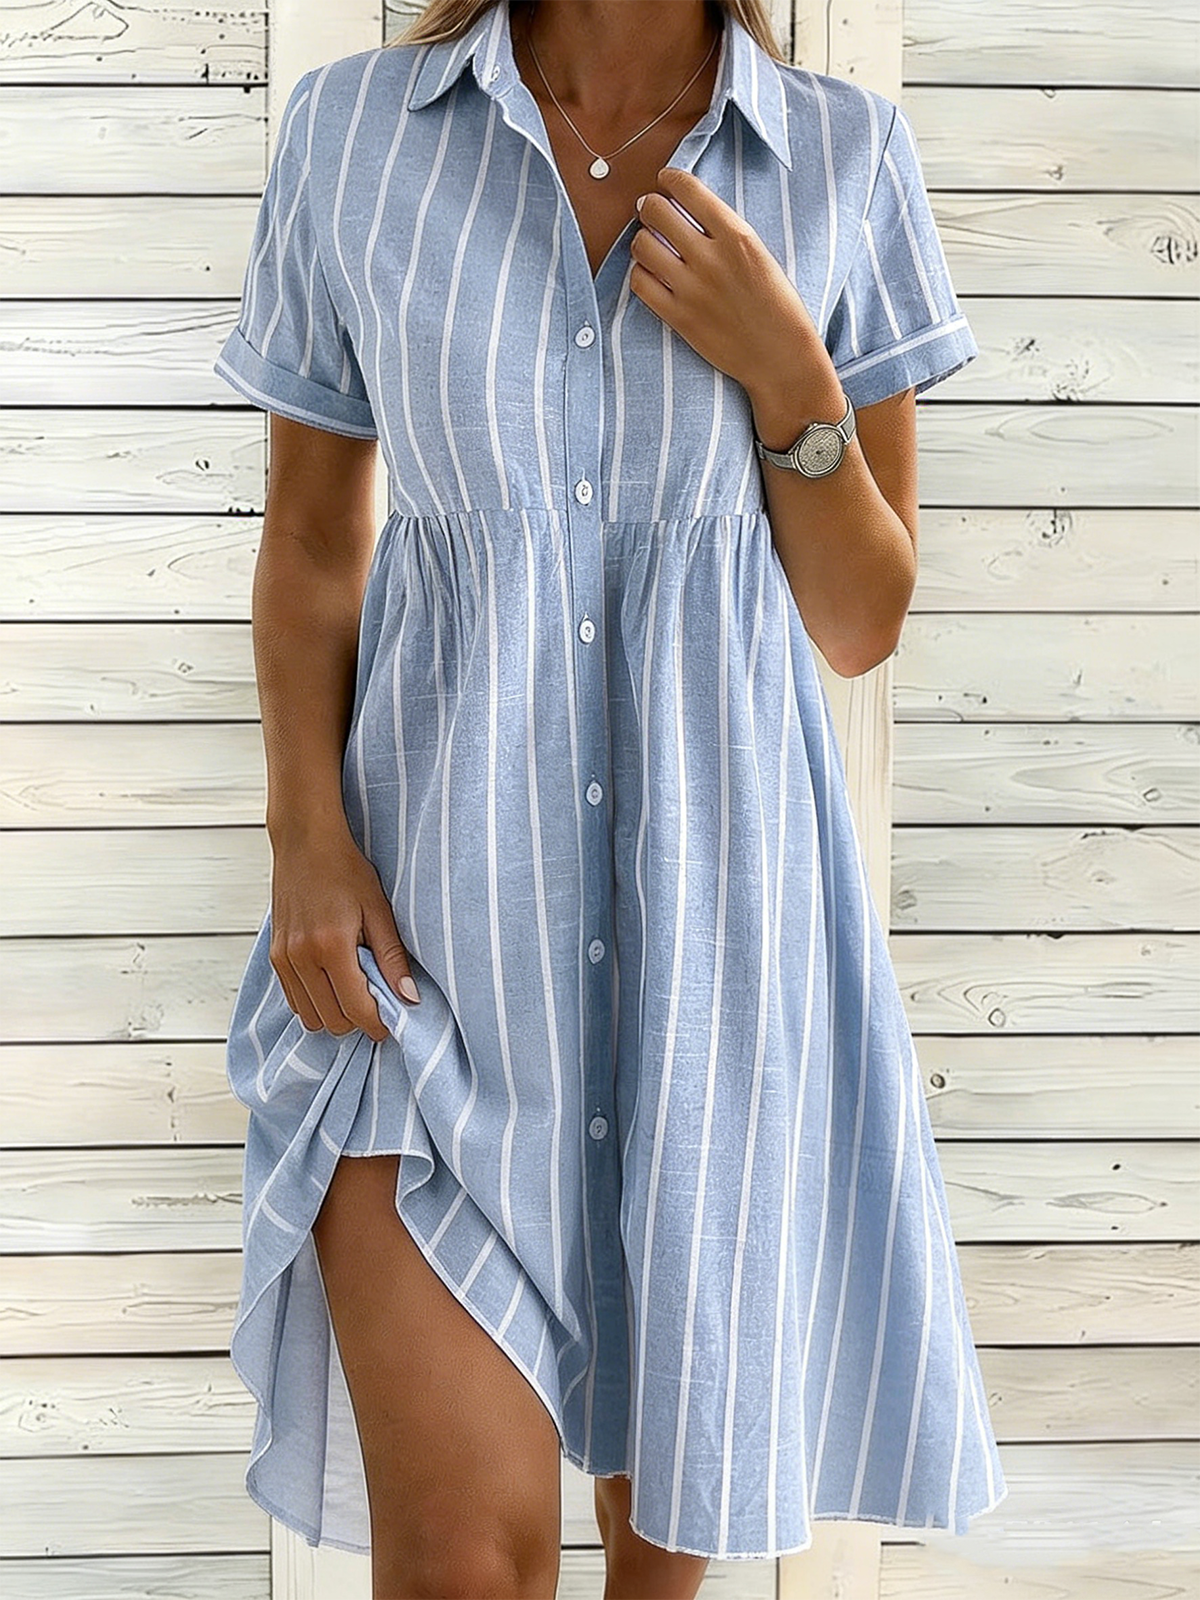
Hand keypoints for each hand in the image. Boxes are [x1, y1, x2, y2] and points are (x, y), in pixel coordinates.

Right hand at [268, 823, 419, 1040]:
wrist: (305, 844)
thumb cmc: (345, 870)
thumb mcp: (379, 910)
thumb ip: (392, 957)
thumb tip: (409, 997)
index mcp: (331, 945)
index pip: (356, 1009)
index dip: (378, 1024)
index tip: (393, 1021)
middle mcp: (301, 957)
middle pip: (333, 1021)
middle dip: (358, 1020)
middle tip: (377, 1001)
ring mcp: (284, 959)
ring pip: (310, 1017)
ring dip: (335, 1014)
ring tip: (355, 989)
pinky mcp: (275, 957)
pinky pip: (295, 1000)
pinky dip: (316, 1002)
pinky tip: (333, 982)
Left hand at [628, 165, 831, 406]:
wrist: (780, 356)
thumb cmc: (776, 305)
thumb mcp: (760, 254)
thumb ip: (726, 232)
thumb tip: (688, 209)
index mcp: (737, 235)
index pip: (688, 189)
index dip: (669, 179)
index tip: (665, 181)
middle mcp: (711, 258)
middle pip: (656, 211)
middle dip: (649, 206)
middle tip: (651, 212)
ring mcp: (692, 289)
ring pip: (642, 245)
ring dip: (642, 240)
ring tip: (651, 245)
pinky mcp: (679, 317)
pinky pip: (640, 282)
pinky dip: (640, 273)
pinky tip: (651, 274)